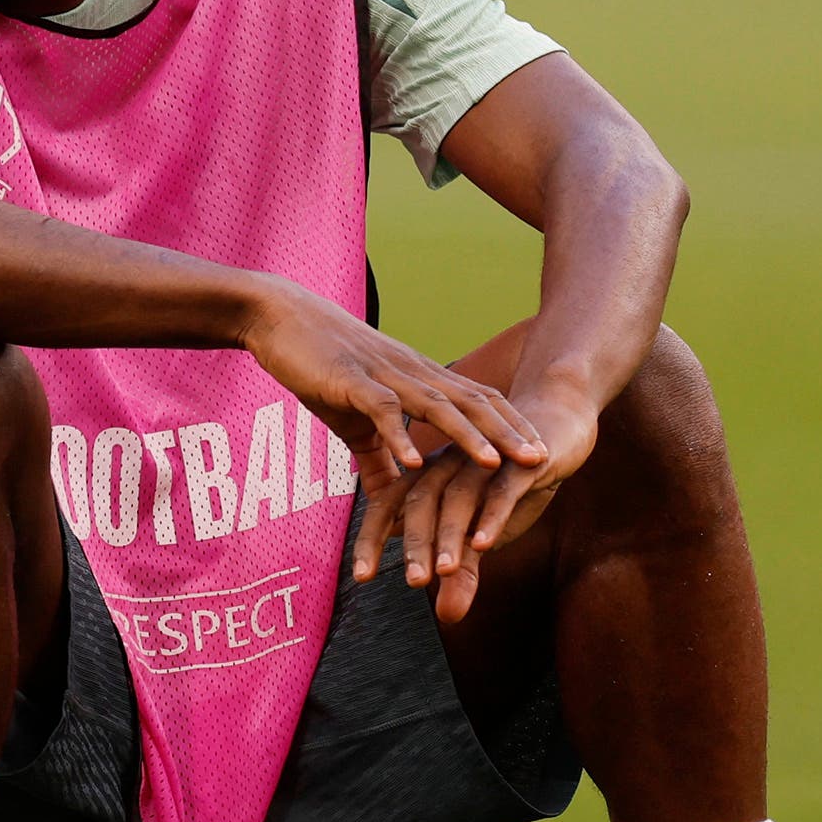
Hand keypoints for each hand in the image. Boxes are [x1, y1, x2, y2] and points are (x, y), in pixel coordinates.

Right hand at [240, 280, 545, 496]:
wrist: (279, 318)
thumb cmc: (320, 366)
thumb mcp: (354, 420)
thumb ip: (378, 460)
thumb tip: (391, 503)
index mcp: (419, 380)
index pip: (478, 400)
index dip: (511, 426)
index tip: (541, 454)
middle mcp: (411, 374)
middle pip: (471, 403)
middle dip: (508, 434)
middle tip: (542, 462)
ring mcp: (383, 376)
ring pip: (436, 406)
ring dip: (468, 436)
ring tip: (495, 465)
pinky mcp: (350, 382)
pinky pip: (381, 411)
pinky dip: (399, 436)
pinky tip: (414, 464)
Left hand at [352, 384, 599, 623]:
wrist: (556, 432)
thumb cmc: (509, 485)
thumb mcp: (483, 532)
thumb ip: (462, 570)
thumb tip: (446, 616)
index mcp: (428, 476)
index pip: (388, 507)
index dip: (371, 539)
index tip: (362, 577)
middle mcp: (448, 464)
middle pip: (419, 502)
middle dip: (415, 544)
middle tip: (414, 581)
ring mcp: (483, 460)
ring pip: (458, 498)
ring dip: (449, 535)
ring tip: (444, 572)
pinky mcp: (520, 461)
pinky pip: (502, 489)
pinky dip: (491, 515)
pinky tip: (484, 542)